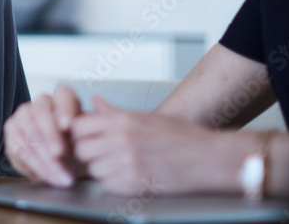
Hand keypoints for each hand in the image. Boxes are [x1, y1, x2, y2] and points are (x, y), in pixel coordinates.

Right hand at [3, 85, 84, 186]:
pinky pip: (18, 149)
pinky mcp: (11, 132)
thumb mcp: (86, 138)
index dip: (64, 109)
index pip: (63, 95)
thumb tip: (73, 126)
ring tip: (59, 176)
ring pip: (28, 132)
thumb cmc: (78, 144)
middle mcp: (41, 103)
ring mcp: (23, 115)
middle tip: (59, 153)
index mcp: (63, 98)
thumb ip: (82, 130)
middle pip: (41, 112)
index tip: (67, 125)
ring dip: (43, 157)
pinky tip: (47, 177)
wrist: (65, 161)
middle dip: (49, 135)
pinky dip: (33, 166)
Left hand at [70, 96, 224, 195]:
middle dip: (88, 152)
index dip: (79, 133)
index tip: (87, 137)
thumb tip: (95, 101)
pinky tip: (128, 176)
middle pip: (81, 149)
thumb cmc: (181, 136)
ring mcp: (129, 163)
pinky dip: (114, 183)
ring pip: (93, 169)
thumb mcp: (146, 117)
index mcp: (123, 120)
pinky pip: (107, 185)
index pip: (78, 125)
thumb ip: (115, 112)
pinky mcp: (136, 184)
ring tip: (119, 165)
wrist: (210, 158)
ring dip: (102, 169)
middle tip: (102, 153)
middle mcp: (123, 139)